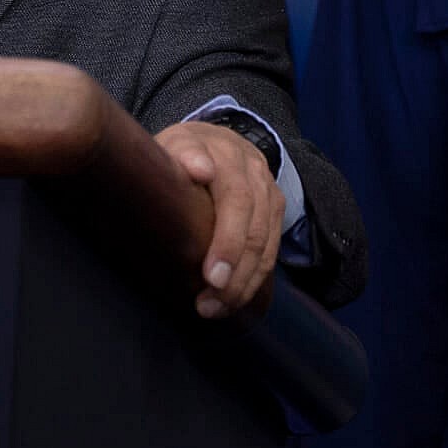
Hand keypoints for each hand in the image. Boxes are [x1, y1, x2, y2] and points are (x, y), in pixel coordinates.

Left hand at [155, 119, 284, 318]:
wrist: (212, 138)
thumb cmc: (181, 152)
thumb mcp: (171, 145)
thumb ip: (181, 155)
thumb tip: (200, 169)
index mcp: (224, 153)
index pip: (235, 199)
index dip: (227, 241)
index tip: (211, 275)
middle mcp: (252, 170)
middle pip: (253, 227)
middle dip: (235, 271)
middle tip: (209, 303)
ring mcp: (268, 189)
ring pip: (266, 243)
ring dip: (244, 282)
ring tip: (217, 309)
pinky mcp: (275, 208)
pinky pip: (272, 249)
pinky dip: (255, 278)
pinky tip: (234, 300)